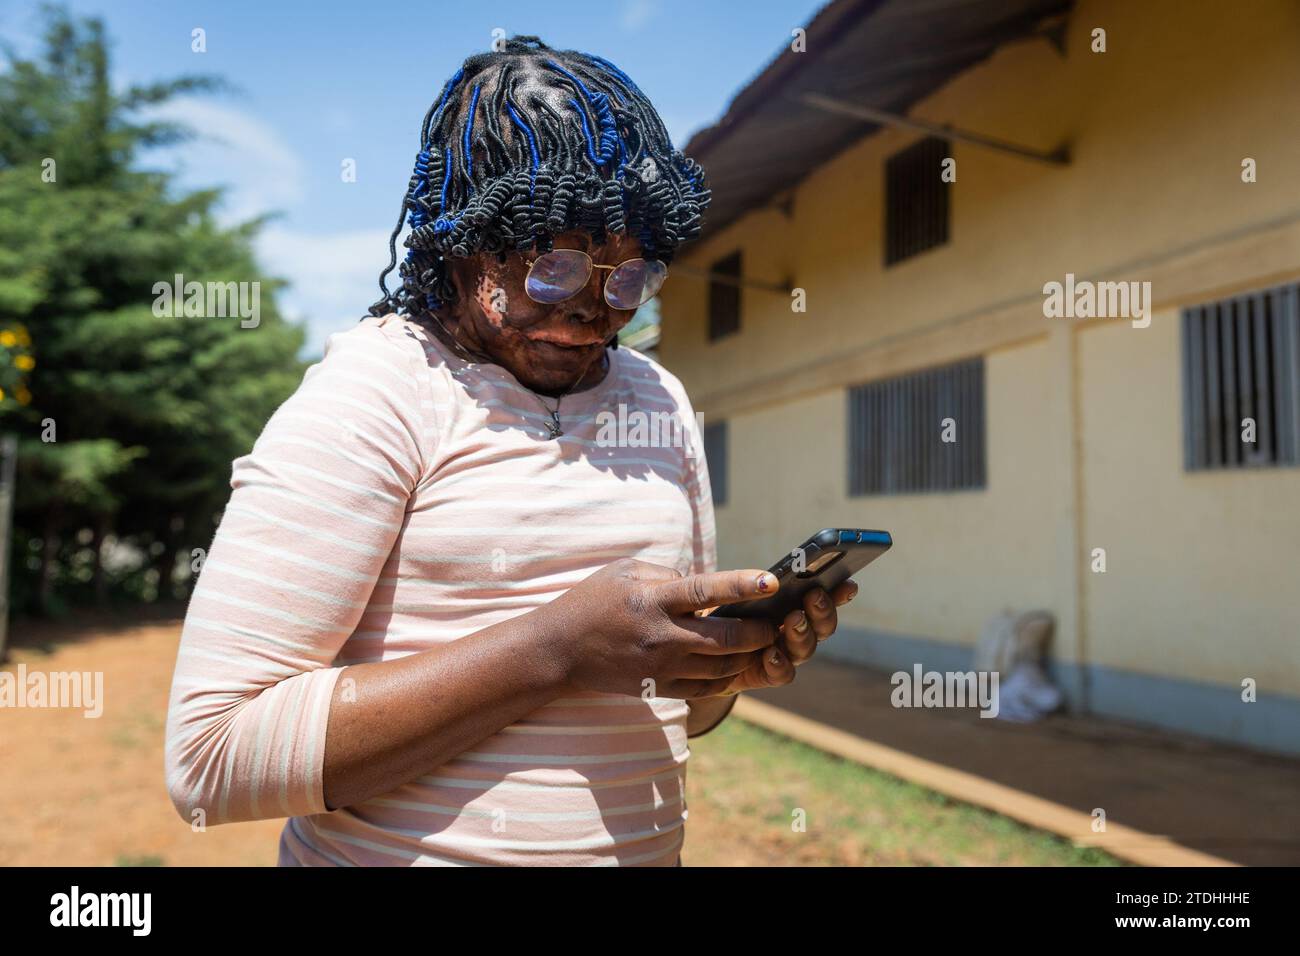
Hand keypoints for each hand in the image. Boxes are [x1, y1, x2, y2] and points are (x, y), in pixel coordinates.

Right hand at [547, 558, 782, 699]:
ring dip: (750, 656)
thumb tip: (706, 586)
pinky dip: (730, 677)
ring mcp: (662, 667)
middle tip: (777, 622)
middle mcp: (662, 636)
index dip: (742, 585)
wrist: (560, 650)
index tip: (771, 580)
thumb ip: (669, 573)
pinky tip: (741, 665)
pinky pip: (707, 688)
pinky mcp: (660, 687)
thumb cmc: (594, 601)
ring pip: (723, 667)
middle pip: (725, 639)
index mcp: (653, 601)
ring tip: (765, 642)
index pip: (706, 591)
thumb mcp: (625, 571)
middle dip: (759, 632)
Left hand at [705, 580, 859, 695]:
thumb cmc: (718, 610)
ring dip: (802, 634)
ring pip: (805, 648)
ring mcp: (782, 653)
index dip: (839, 593)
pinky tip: (770, 652)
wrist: (695, 647)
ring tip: (792, 618)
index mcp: (792, 605)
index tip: (847, 583)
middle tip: (813, 596)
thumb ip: (753, 588)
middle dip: (823, 611)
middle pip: (821, 625)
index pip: (823, 598)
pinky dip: (780, 664)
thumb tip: (767, 578)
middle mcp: (793, 631)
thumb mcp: (732, 592)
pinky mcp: (764, 674)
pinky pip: (781, 674)